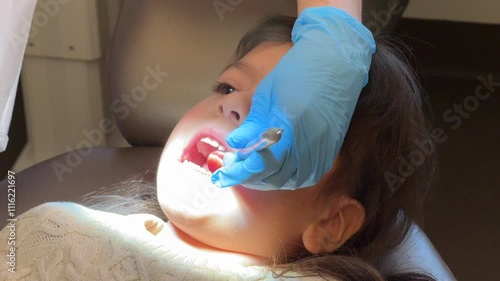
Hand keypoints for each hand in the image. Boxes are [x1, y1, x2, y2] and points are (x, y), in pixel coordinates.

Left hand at [211, 7, 375, 189]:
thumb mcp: (267, 96)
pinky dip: (285, 177)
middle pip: (272, 177)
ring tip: (248, 167)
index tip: (220, 175)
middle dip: (248, 176)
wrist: (336, 62)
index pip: (259, 165)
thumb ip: (251, 125)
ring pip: (288, 180)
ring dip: (265, 179)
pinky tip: (273, 169)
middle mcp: (308, 146)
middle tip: (231, 166)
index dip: (237, 172)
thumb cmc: (297, 72)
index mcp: (290, 131)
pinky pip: (305, 176)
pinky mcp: (330, 152)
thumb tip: (233, 145)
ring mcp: (322, 152)